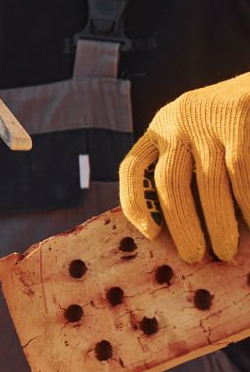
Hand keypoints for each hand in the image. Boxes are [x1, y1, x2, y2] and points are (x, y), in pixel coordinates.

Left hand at [119, 74, 249, 262]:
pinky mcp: (237, 115)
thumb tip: (175, 237)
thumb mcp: (197, 143)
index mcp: (159, 131)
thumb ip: (184, 174)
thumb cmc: (229, 131)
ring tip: (226, 252)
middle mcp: (176, 121)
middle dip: (182, 225)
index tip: (150, 235)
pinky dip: (246, 204)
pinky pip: (241, 172)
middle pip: (170, 182)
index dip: (134, 204)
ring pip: (209, 183)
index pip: (132, 168)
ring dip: (219, 224)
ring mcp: (207, 118)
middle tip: (194, 257)